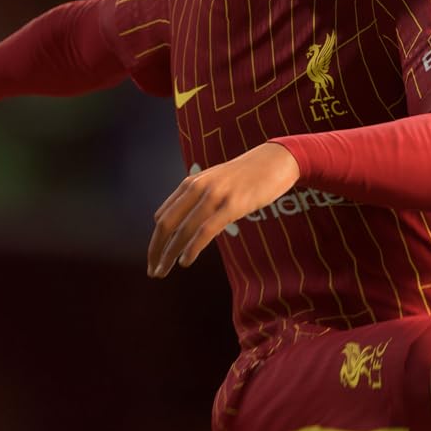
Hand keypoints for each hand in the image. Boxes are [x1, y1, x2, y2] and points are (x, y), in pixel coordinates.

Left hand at [148, 142, 300, 276]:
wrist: (277, 159)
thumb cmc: (250, 174)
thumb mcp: (218, 182)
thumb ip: (201, 198)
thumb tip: (189, 223)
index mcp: (191, 183)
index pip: (163, 215)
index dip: (156, 240)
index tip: (155, 257)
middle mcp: (197, 188)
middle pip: (166, 224)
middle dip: (155, 250)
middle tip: (153, 271)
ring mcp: (214, 196)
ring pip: (182, 230)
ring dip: (169, 254)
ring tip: (163, 272)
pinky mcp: (232, 205)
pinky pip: (205, 231)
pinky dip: (192, 248)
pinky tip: (185, 261)